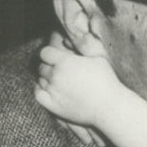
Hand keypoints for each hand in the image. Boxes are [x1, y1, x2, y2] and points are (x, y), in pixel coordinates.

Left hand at [43, 30, 107, 144]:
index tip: (57, 58)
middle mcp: (56, 75)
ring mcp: (53, 90)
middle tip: (60, 71)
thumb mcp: (97, 58)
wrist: (109, 106)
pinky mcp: (52, 105)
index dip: (50, 54)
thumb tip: (73, 39)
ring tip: (59, 82)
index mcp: (65, 61)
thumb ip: (82, 48)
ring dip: (47, 79)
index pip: (45, 53)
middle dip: (49, 67)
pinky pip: (38, 93)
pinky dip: (41, 90)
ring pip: (40, 80)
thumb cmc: (106, 81)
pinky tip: (49, 89)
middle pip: (42, 67)